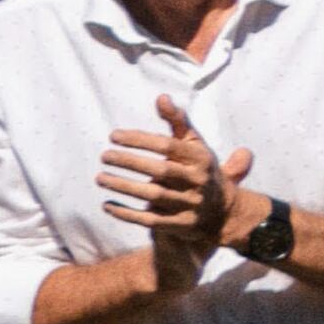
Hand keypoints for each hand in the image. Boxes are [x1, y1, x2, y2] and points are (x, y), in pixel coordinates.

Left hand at [99, 96, 247, 290]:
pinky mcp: (181, 225)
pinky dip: (127, 213)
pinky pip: (150, 220)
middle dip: (129, 162)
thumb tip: (161, 98)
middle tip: (104, 156)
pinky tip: (108, 205)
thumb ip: (178, 122)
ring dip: (124, 186)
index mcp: (202, 159)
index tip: (114, 136)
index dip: (140, 140)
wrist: (223, 212)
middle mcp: (199, 181)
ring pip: (153, 195)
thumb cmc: (199, 170)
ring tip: (100, 177)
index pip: (169, 146)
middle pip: (161, 170)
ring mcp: (191, 204)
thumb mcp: (195, 145)